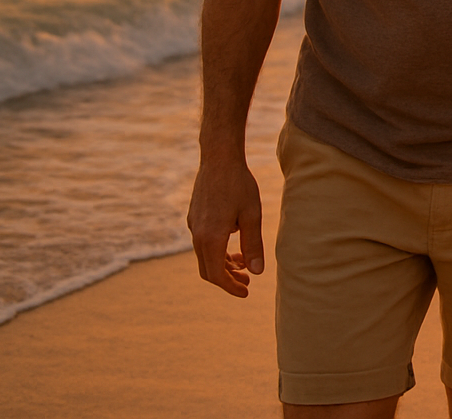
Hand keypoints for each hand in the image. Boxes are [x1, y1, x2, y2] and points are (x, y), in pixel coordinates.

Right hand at [186, 157, 263, 296]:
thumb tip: (257, 272)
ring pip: (205, 256)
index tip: (246, 292)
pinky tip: (234, 244)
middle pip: (208, 270)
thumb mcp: (252, 215)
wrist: (219, 159)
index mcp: (210, 238)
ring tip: (243, 265)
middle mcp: (197, 235)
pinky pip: (203, 243)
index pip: (217, 275)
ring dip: (223, 264)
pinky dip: (217, 251)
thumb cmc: (239, 185)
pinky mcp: (194, 218)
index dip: (231, 287)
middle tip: (247, 282)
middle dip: (227, 279)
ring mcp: (193, 226)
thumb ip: (253, 245)